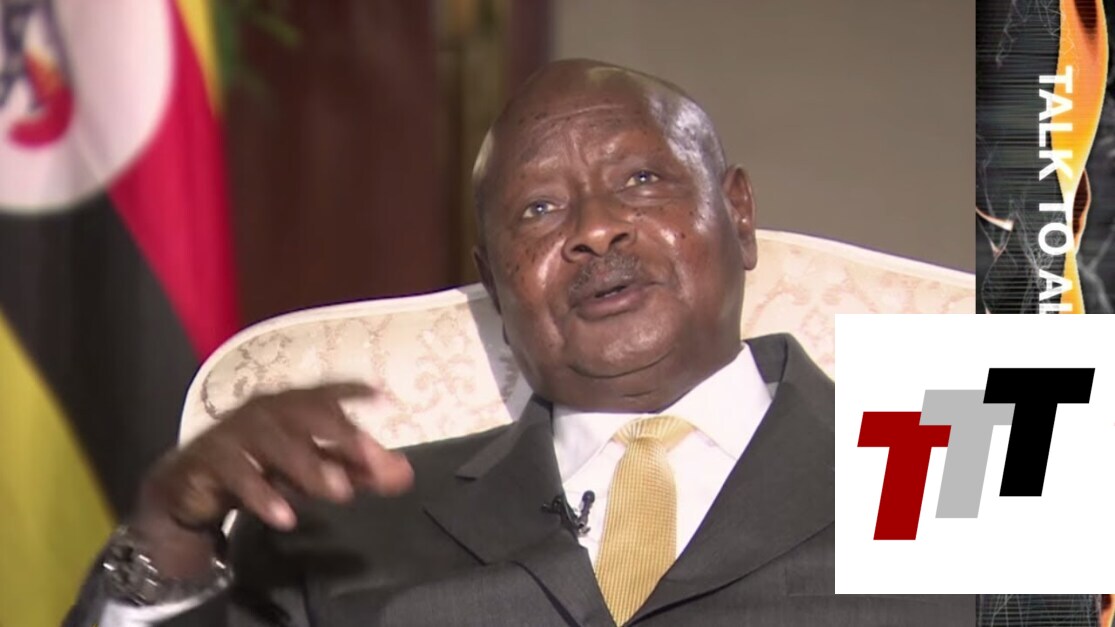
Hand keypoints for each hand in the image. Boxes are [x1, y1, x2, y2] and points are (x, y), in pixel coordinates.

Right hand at [130, 383, 413, 577]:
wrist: (188, 489)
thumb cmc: (259, 468)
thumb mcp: (312, 471)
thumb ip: (357, 471)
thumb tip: (404, 473)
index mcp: (289, 405)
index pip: (324, 391)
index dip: (351, 389)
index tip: (384, 398)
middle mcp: (262, 410)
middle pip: (304, 412)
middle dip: (340, 434)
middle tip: (371, 459)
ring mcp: (233, 432)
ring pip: (273, 440)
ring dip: (308, 465)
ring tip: (340, 494)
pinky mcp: (207, 460)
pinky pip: (236, 473)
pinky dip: (262, 494)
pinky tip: (286, 517)